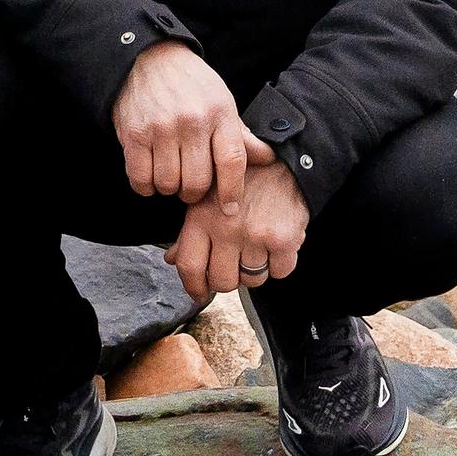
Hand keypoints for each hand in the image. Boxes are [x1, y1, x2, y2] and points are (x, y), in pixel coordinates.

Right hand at [111, 39, 268, 212]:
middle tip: (190, 186)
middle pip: (197, 182)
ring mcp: (161, 128)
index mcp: (219, 112)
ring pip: (168, 184)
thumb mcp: (221, 100)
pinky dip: (145, 185)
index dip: (232, 191)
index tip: (229, 208)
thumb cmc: (189, 82)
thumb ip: (240, 134)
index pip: (232, 162)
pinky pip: (140, 178)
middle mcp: (192, 120)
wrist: (147, 57)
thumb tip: (268, 159)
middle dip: (193, 193)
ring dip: (168, 188)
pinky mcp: (134, 134)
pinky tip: (149, 175)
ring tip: (168, 174)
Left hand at [165, 156, 309, 303]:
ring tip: (255, 249)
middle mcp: (227, 228)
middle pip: (222, 281)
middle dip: (227, 279)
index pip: (190, 267)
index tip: (199, 293)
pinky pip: (279, 272)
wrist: (284, 163)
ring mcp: (255, 235)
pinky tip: (274, 245)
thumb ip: (189, 232)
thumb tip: (172, 260)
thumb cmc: (241, 183)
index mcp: (202, 217)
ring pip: (251, 281)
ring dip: (254, 272)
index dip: (193, 287)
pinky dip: (278, 264)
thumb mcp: (206, 198)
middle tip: (234, 265)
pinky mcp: (283, 240)